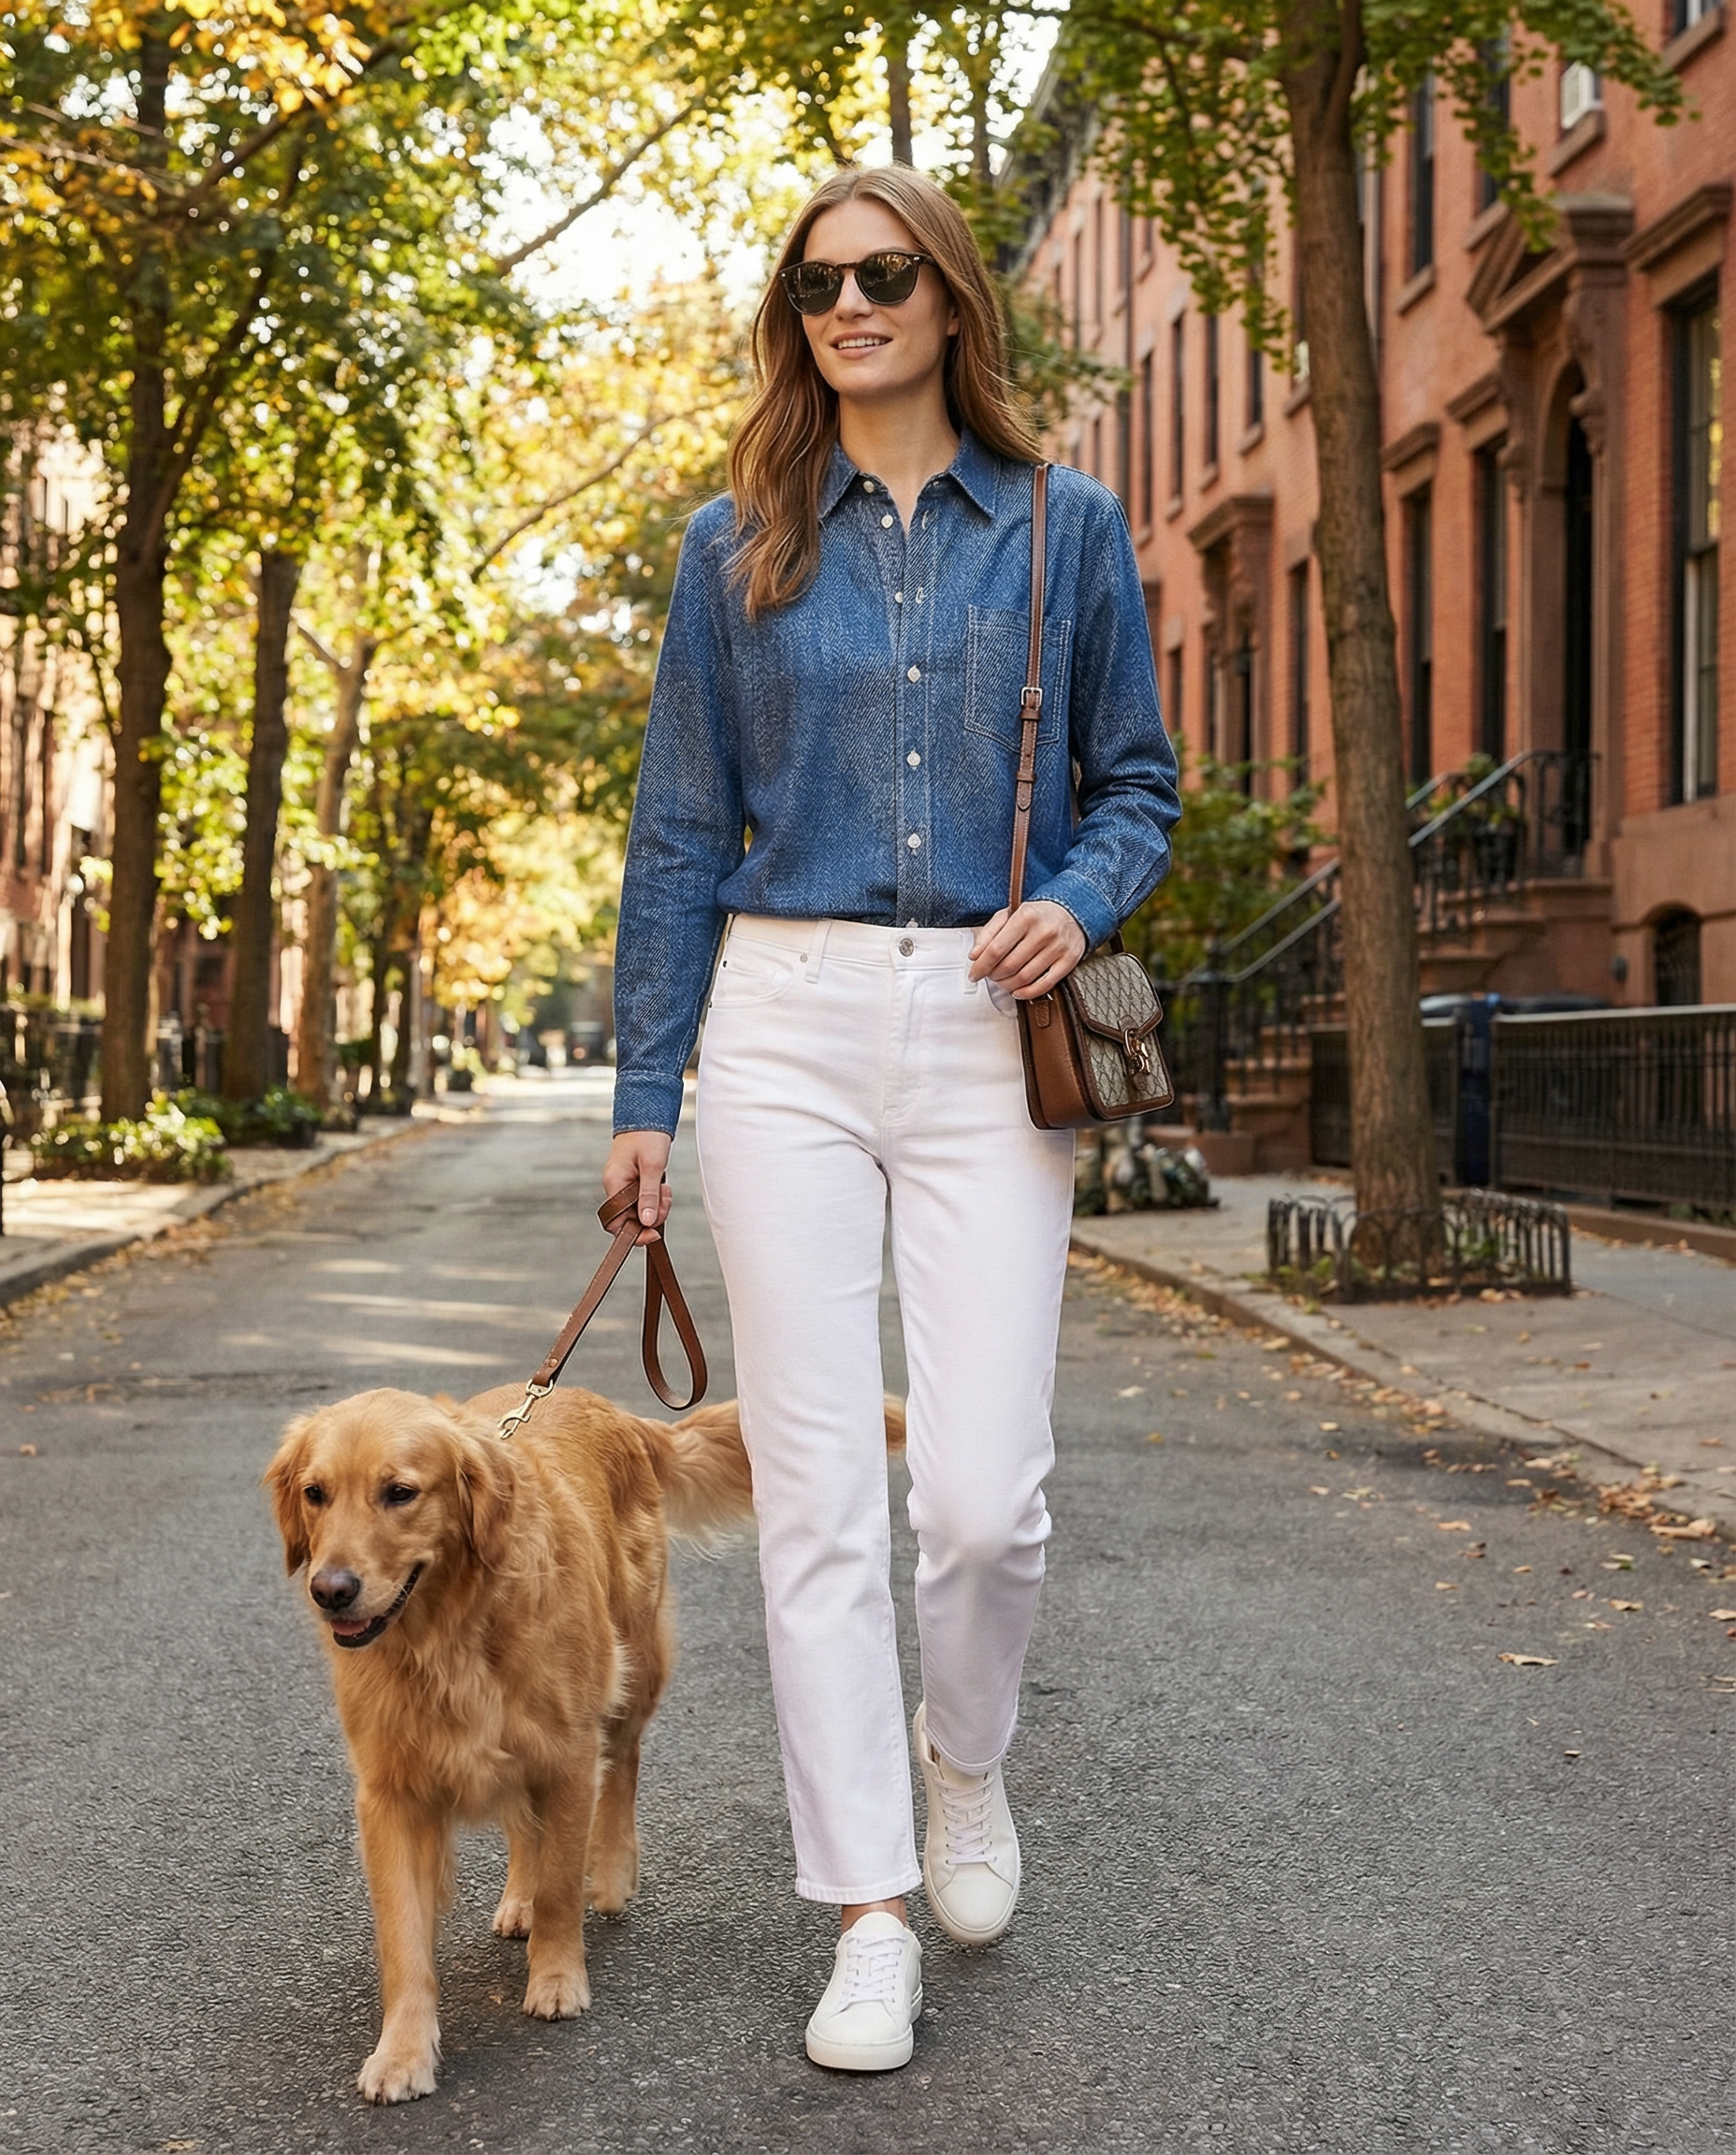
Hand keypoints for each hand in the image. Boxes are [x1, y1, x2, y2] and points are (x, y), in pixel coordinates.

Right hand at [603, 1130, 672, 1243]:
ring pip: (641, 1210)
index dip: (634, 1233)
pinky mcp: (634, 1183)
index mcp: (613, 1184)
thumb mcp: (653, 1166)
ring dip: (657, 1205)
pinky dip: (656, 1197)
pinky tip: (664, 1185)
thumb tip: (646, 1222)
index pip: (615, 1222)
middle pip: (631, 1218)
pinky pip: (645, 1199)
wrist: (648, 1114)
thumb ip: (649, 1195)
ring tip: (666, 1188)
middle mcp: (615, 1187)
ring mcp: (624, 1186)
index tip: (654, 1234)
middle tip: (666, 1198)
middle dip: (652, 1215)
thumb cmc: (648, 1136)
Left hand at [968, 899, 1087, 998]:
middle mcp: (1044, 932)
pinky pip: (1045, 985)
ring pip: (1025, 978)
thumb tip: (974, 956)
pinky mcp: (1069, 961)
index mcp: (1025, 916)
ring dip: (1007, 985)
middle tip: (989, 975)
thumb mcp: (1009, 915)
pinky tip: (1017, 990)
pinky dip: (1027, 993)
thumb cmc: (1036, 915)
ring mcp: (1058, 947)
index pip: (996, 949)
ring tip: (1002, 981)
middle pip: (1009, 965)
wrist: (1071, 911)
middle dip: (994, 975)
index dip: (981, 966)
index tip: (974, 974)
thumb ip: (989, 933)